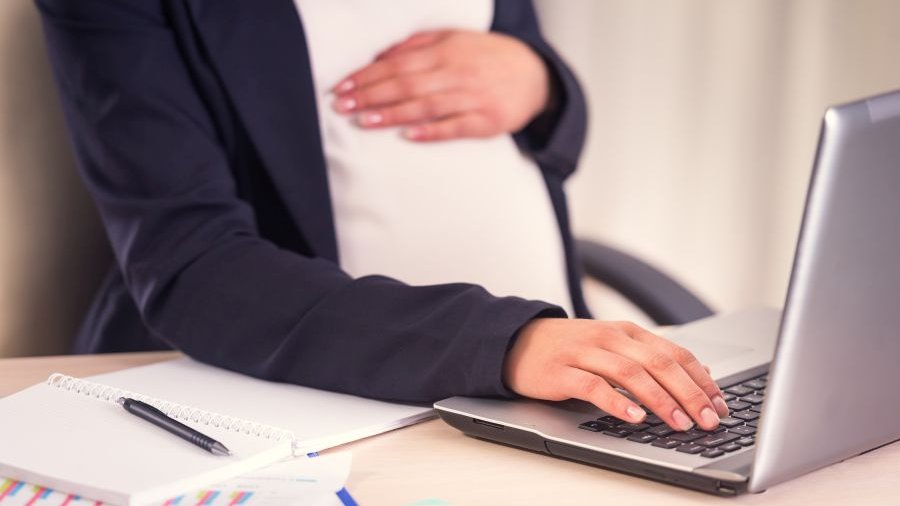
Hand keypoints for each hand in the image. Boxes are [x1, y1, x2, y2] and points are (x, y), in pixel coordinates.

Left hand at [331, 30, 550, 141]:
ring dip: (392, 114)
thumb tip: (381, 55)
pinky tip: (408, 136)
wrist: (536, 76)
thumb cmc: (488, 57)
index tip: (343, 85)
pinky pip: (454, 128)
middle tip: (342, 105)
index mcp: (447, 51)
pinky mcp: (486, 122)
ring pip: (426, 106)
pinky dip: (431, 132)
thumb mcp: (455, 39)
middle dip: (371, 95)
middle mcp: (457, 73)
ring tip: (363, 121)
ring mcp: (472, 99)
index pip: (398, 64)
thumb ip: (418, 45)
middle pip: (406, 85)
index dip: (368, 76)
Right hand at [503, 319, 729, 430]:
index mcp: (627, 332)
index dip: (701, 380)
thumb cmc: (568, 349)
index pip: (675, 354)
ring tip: (680, 423)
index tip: (721, 405)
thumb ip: (648, 358)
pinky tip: (634, 416)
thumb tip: (695, 377)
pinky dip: (617, 402)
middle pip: (660, 364)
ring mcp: (585, 353)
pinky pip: (594, 386)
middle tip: (709, 420)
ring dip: (661, 400)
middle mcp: (610, 338)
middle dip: (690, 394)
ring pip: (632, 374)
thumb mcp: (612, 346)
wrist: (515, 340)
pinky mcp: (562, 372)